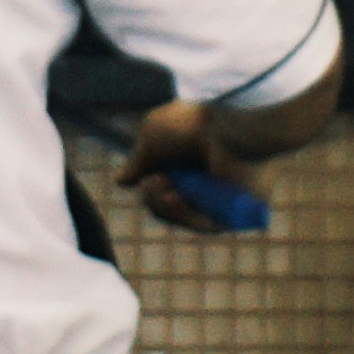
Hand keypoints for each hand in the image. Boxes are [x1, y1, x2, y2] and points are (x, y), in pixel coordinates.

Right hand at [114, 102, 255, 232]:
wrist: (228, 132)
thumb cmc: (191, 127)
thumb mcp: (152, 135)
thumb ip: (137, 160)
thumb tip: (121, 181)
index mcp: (186, 164)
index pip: (159, 188)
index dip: (148, 188)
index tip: (146, 178)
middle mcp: (201, 183)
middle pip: (166, 205)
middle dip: (153, 198)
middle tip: (153, 183)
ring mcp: (216, 200)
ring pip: (181, 217)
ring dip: (164, 207)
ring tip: (166, 191)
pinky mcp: (231, 214)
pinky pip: (203, 225)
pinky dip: (184, 216)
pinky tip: (174, 199)